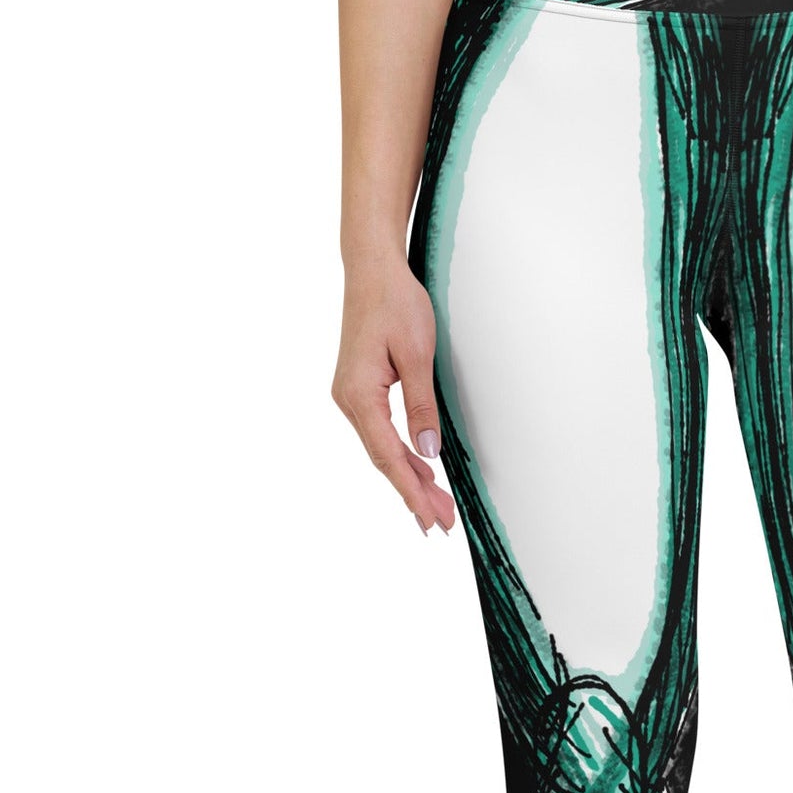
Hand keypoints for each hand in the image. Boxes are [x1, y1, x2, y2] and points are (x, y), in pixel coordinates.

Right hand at [330, 254, 457, 533]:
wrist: (372, 268)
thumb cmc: (394, 302)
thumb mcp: (416, 354)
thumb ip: (421, 406)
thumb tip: (428, 450)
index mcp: (358, 395)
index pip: (389, 456)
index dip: (412, 491)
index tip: (431, 519)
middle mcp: (348, 400)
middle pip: (384, 459)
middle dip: (415, 493)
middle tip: (443, 524)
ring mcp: (352, 396)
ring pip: (383, 449)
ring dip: (410, 477)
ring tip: (438, 506)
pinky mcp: (361, 390)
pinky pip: (381, 433)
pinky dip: (402, 455)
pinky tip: (421, 471)